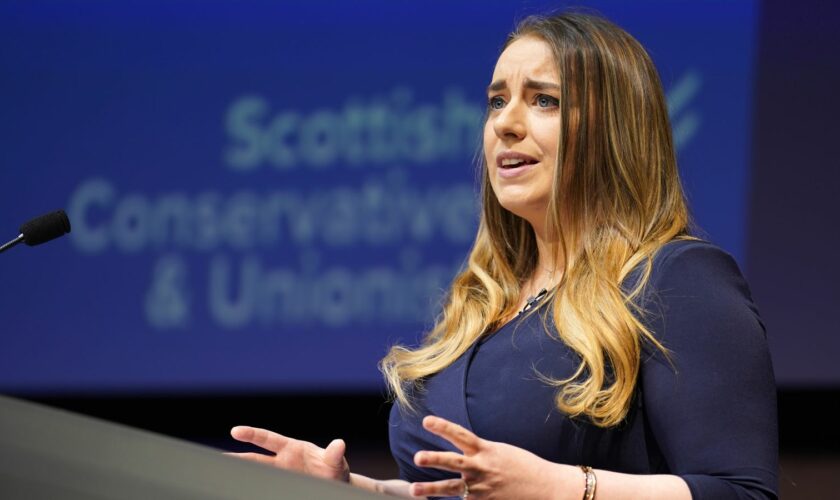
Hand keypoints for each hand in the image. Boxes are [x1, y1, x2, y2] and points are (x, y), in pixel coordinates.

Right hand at [228, 426, 350, 482]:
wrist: (335, 485)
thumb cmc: (334, 470)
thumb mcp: (336, 463)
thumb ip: (334, 455)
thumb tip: (340, 444)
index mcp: (292, 448)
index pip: (268, 439)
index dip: (252, 434)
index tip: (235, 430)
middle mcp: (281, 462)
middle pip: (254, 459)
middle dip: (236, 458)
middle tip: (217, 459)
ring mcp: (279, 476)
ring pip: (255, 475)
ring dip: (241, 476)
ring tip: (221, 477)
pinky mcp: (279, 487)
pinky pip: (263, 487)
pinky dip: (252, 488)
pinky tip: (239, 491)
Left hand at [410, 415, 567, 498]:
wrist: (547, 487)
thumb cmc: (525, 467)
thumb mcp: (501, 452)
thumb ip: (480, 453)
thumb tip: (464, 452)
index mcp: (487, 450)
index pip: (461, 435)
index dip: (443, 427)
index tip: (426, 421)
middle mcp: (482, 468)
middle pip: (453, 461)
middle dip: (434, 459)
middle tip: (417, 457)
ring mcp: (482, 488)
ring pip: (452, 488)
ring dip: (431, 489)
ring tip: (413, 490)